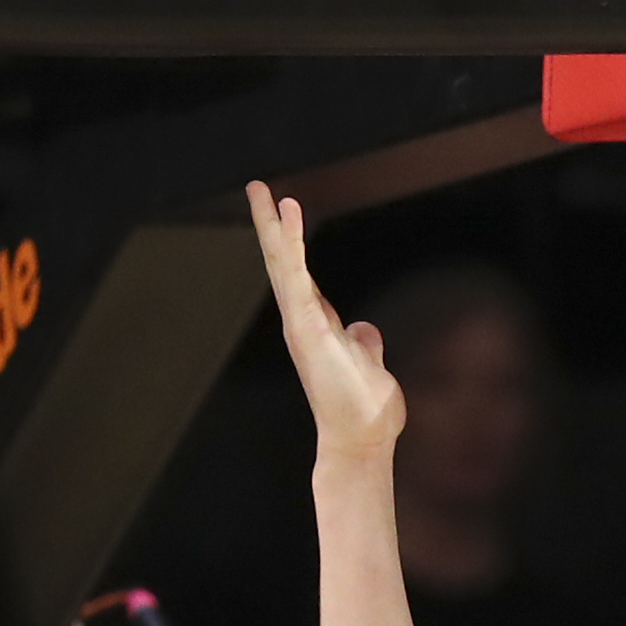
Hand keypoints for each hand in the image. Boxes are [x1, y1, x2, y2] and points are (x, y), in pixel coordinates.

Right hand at [246, 181, 404, 457]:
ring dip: (275, 227)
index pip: (300, 273)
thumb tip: (364, 327)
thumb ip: (363, 342)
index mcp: (316, 324)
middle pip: (283, 262)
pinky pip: (296, 277)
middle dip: (270, 225)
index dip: (292, 242)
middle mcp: (301, 320)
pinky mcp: (306, 327)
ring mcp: (300, 323)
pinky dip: (292, 246)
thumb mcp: (368, 362)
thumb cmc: (365, 407)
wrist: (362, 438)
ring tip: (264, 192)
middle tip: (257, 188)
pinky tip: (286, 219)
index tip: (285, 212)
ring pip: (283, 265)